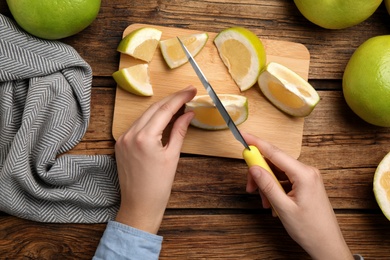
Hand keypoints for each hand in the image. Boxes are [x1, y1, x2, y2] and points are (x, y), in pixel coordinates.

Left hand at [114, 86, 196, 233]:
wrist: (139, 205)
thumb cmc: (158, 186)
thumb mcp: (172, 156)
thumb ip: (179, 131)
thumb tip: (188, 114)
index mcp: (144, 138)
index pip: (165, 110)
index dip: (180, 98)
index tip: (191, 90)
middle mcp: (130, 134)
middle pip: (154, 108)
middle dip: (172, 99)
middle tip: (188, 93)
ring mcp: (122, 138)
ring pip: (145, 115)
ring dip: (162, 108)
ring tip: (179, 105)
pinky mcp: (120, 144)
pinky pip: (138, 125)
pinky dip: (151, 119)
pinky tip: (162, 118)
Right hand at [243, 132, 352, 259]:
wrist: (327, 244)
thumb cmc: (310, 229)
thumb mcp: (283, 208)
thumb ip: (267, 185)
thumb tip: (254, 168)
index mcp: (304, 174)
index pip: (275, 152)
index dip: (257, 143)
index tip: (243, 135)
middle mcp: (307, 171)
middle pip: (274, 162)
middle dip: (259, 174)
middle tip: (250, 188)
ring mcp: (307, 177)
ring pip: (277, 172)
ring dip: (266, 184)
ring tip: (264, 202)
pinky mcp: (305, 184)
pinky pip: (284, 179)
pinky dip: (274, 188)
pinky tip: (271, 202)